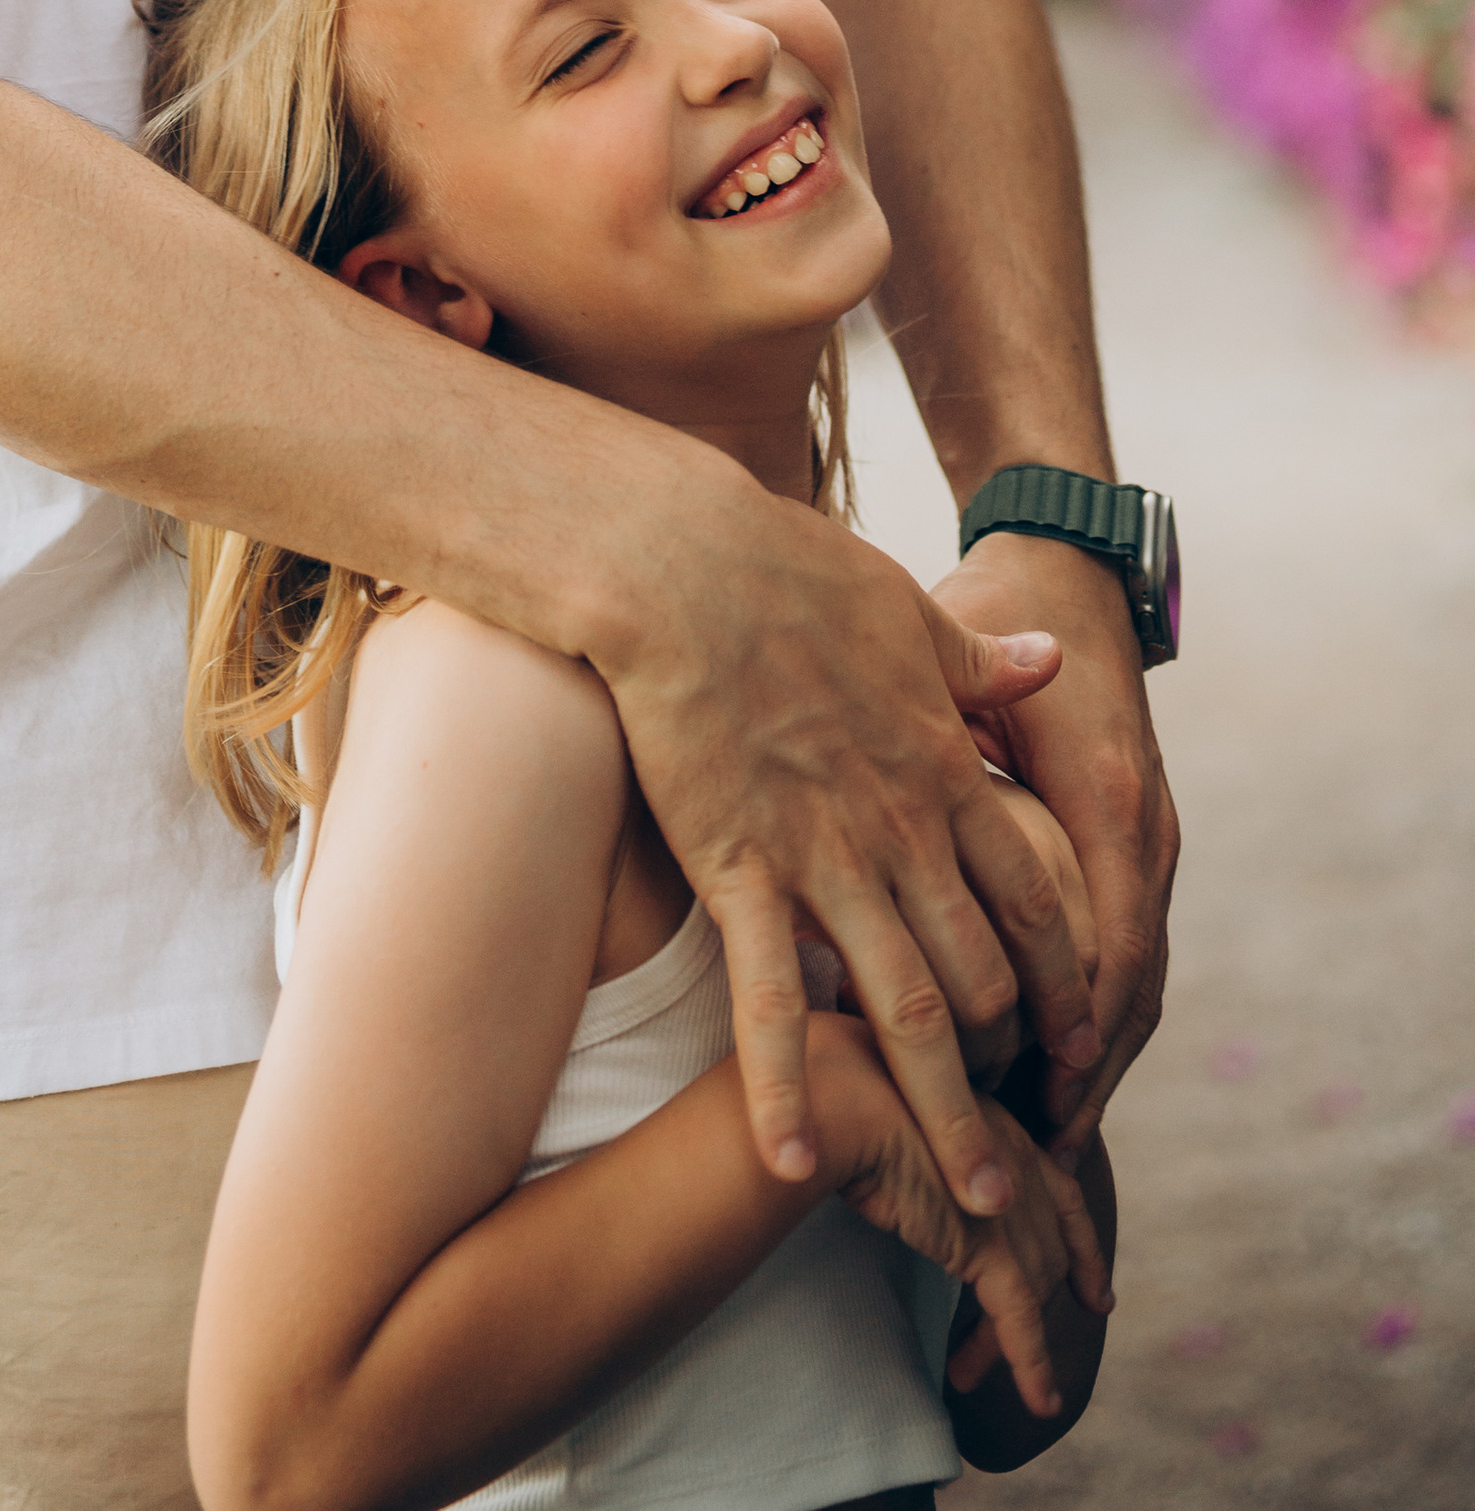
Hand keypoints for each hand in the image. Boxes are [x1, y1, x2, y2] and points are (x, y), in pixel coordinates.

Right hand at [602, 466, 1099, 1219]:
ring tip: (970, 1201)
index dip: (1065, 981)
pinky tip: (793, 1160)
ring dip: (944, 1114)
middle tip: (1029, 1153)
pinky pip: (769, 999)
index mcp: (942, 770)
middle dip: (1014, 1074)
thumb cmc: (787, 569)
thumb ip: (979, 660)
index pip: (1032, 901)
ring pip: (904, 1011)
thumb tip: (1054, 658)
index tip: (1080, 1044)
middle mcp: (900, 830)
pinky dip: (784, 1085)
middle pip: (982, 979)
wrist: (682, 562)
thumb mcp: (906, 607)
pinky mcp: (738, 867)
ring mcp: (822, 857)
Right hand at [808, 1013, 1112, 1425]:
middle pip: (1051, 1242)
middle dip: (1058, 1287)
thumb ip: (914, 1136)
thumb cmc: (840, 1091)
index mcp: (992, 1122)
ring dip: (1015, 1343)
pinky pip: (1020, 1322)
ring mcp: (1006, 1205)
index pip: (1056, 1185)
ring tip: (969, 1372)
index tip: (1092, 1283)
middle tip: (1067, 1323)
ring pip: (1032, 1288)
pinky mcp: (986, 1247)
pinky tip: (1040, 1400)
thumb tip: (892, 1151)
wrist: (837, 1099)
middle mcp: (1014, 1161)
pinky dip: (1033, 1366)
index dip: (1079, 1237)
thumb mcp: (891, 1109)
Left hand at [927, 530, 1176, 1158]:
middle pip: (1122, 986)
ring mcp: (1142, 840)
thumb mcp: (953, 659)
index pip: (1101, 945)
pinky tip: (1056, 1060)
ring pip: (1128, 979)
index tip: (1020, 1096)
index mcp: (1101, 797)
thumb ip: (928, 729)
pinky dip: (1094, 1009)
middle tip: (1022, 1155)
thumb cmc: (996, 604)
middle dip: (1078, 1073)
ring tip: (1037, 1139)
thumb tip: (870, 808)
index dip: (1065, 1029)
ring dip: (1087, 1059)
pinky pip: (1121, 945)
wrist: (1065, 560)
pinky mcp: (1133, 840)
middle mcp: (1137, 831)